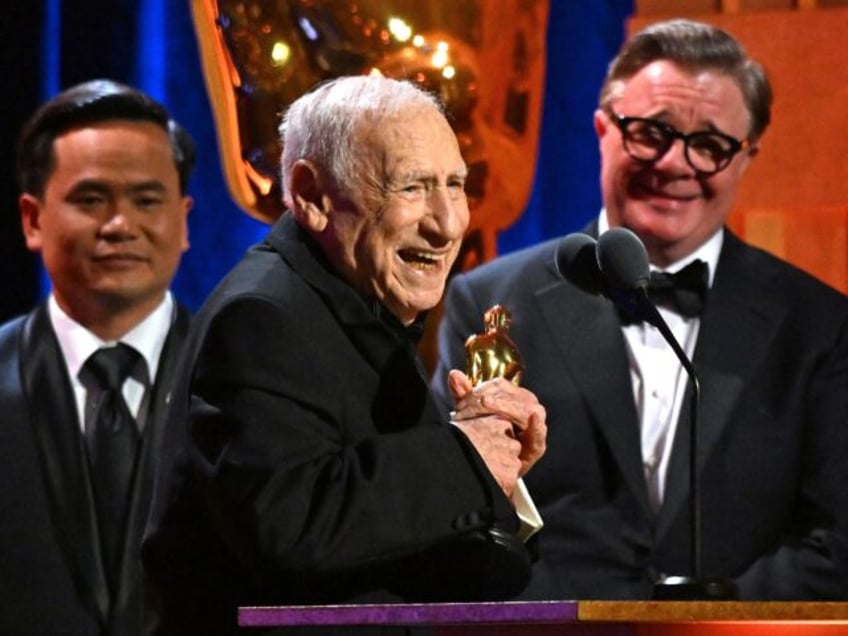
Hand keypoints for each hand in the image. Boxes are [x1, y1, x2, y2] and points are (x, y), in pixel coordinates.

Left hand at [448, 369, 546, 483]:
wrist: (490, 467)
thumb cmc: (483, 437)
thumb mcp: (471, 415)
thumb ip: (464, 396)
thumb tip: (454, 374)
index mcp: (513, 397)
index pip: (499, 385)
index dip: (479, 389)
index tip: (460, 402)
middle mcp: (527, 406)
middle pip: (511, 396)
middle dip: (488, 400)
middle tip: (465, 409)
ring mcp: (535, 425)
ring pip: (524, 409)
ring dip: (504, 407)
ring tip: (485, 404)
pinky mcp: (536, 445)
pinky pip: (539, 435)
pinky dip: (536, 427)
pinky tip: (532, 418)